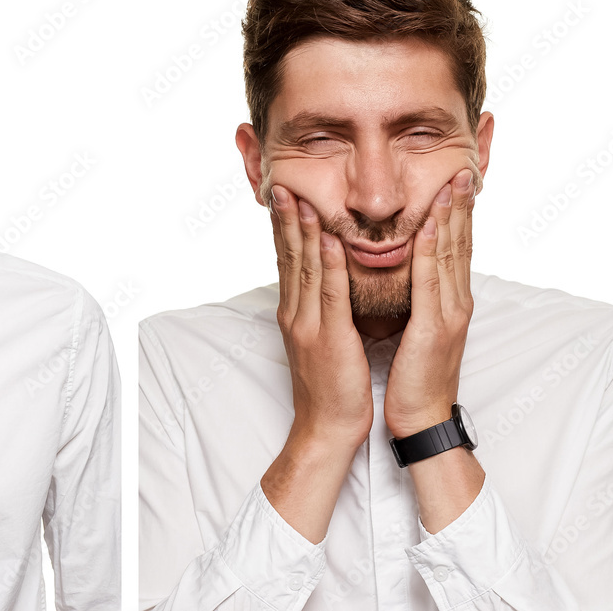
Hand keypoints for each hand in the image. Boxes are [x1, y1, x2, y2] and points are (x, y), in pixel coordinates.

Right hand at [269, 184, 372, 446]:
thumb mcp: (321, 341)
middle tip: (281, 185)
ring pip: (304, 269)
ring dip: (303, 230)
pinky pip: (329, 294)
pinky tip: (328, 240)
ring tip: (299, 198)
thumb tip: (327, 284)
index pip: (288, 262)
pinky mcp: (328, 338)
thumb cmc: (330, 387)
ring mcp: (308, 325)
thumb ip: (321, 310)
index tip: (285, 197)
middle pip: (289, 258)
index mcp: (295, 313)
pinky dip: (328, 264)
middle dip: (285, 219)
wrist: (327, 428)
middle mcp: (296, 314)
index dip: (285, 228)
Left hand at [385, 168, 476, 438]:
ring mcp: (447, 315)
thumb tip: (409, 278)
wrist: (419, 418)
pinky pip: (428, 283)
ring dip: (447, 217)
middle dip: (459, 207)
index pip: (453, 250)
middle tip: (461, 170)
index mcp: (448, 303)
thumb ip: (418, 302)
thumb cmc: (412, 377)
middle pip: (458, 245)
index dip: (455, 216)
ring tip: (449, 183)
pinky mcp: (433, 329)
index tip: (452, 184)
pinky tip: (425, 227)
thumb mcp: (417, 331)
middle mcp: (454, 303)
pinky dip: (427, 253)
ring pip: (447, 256)